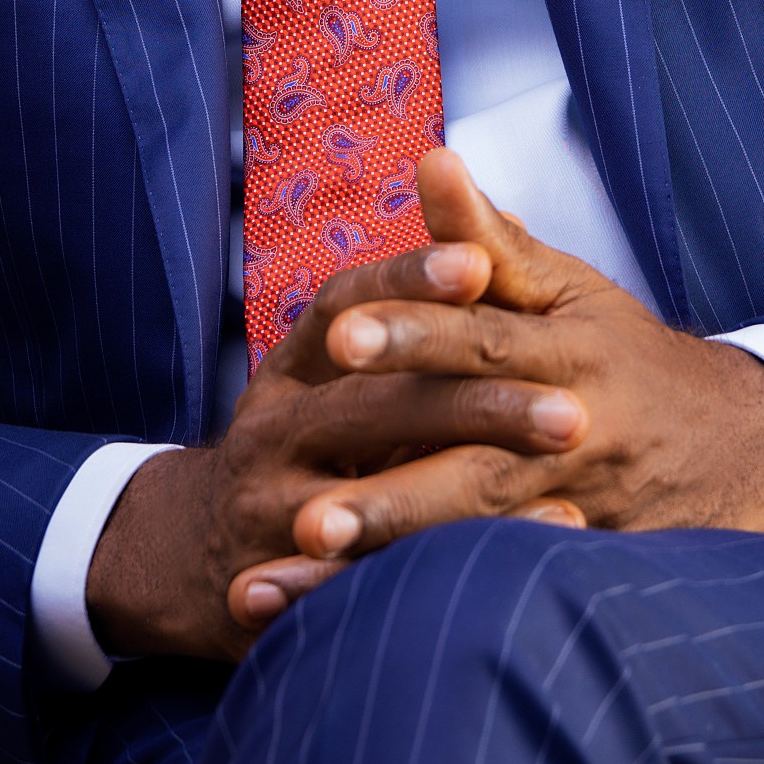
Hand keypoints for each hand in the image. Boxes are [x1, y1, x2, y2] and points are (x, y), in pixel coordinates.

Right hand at [84, 234, 585, 662]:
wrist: (189, 553)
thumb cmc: (301, 438)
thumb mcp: (332, 364)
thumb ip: (403, 293)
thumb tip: (454, 173)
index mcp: (295, 365)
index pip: (344, 304)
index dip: (408, 279)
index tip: (482, 265)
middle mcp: (272, 428)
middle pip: (367, 407)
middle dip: (474, 408)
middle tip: (574, 412)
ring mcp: (266, 512)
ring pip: (365, 503)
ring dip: (465, 502)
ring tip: (568, 496)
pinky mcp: (280, 590)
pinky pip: (365, 586)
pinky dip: (437, 578)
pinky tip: (517, 571)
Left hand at [283, 149, 763, 564]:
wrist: (740, 447)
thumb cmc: (628, 354)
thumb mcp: (572, 288)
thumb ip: (490, 239)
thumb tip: (430, 160)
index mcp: (568, 355)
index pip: (484, 343)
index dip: (418, 334)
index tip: (342, 338)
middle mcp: (574, 438)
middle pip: (477, 466)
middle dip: (392, 493)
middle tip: (301, 506)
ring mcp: (578, 514)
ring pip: (477, 545)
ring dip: (388, 563)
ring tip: (300, 573)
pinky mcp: (578, 568)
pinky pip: (492, 592)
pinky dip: (417, 606)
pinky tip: (338, 627)